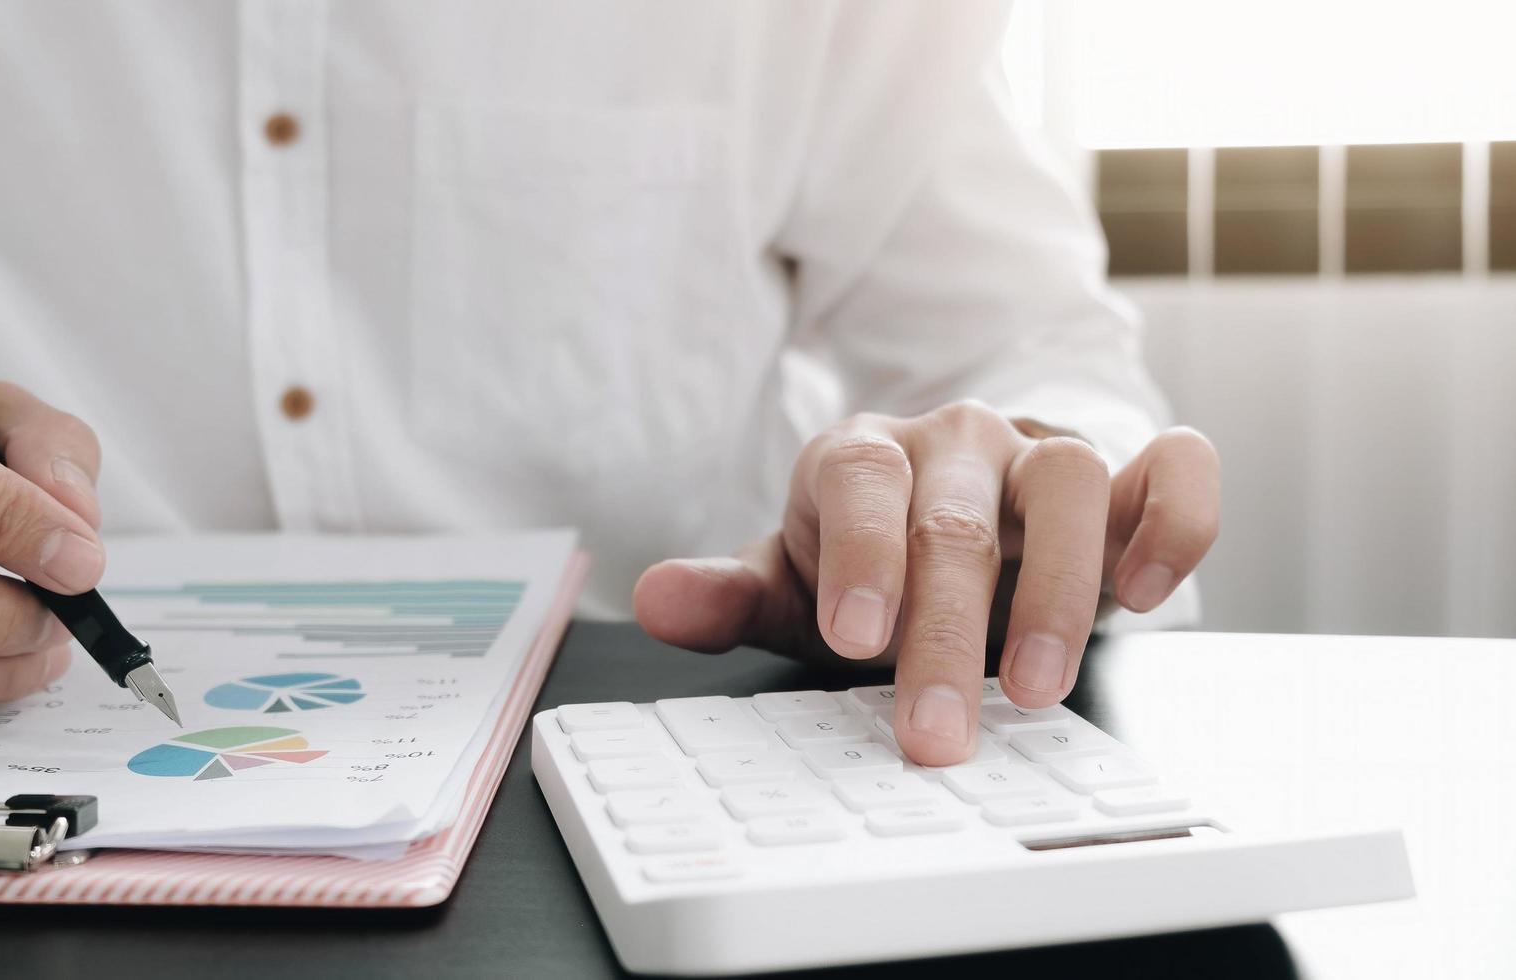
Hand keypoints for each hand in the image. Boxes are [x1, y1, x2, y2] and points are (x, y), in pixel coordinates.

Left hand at [634, 401, 1218, 765]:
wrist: (946, 517)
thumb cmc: (866, 560)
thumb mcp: (791, 583)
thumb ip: (728, 595)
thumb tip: (656, 602)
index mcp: (863, 455)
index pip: (860, 480)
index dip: (861, 555)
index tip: (856, 639)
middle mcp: (954, 442)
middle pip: (956, 515)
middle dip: (947, 628)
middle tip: (935, 729)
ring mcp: (1041, 452)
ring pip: (1069, 480)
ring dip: (1059, 588)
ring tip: (1035, 689)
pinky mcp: (1123, 476)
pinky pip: (1170, 470)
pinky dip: (1172, 520)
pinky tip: (1143, 595)